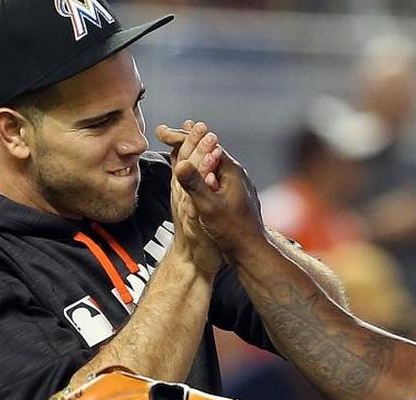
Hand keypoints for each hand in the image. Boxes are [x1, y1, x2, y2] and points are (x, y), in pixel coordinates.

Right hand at [156, 122, 265, 260]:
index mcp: (231, 171)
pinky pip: (214, 174)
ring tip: (180, 145)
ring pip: (211, 162)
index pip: (205, 144)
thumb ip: (194, 185)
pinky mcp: (233, 195)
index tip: (164, 132)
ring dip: (194, 152)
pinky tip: (196, 172)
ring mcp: (235, 184)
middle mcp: (235, 174)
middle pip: (209, 150)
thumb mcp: (209, 207)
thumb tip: (180, 163)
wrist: (251, 252)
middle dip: (188, 140)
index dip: (183, 136)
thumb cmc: (232, 231)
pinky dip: (201, 167)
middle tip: (168, 131)